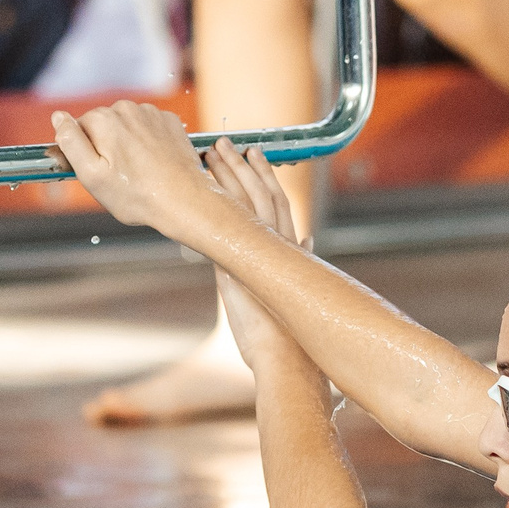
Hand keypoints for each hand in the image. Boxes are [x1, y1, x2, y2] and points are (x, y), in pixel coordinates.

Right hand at [51, 101, 228, 234]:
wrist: (185, 200)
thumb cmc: (137, 195)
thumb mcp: (91, 175)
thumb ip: (70, 141)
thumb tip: (58, 116)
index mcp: (103, 120)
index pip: (79, 129)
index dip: (85, 152)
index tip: (99, 171)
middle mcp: (127, 109)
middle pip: (103, 125)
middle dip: (107, 147)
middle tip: (119, 176)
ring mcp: (151, 113)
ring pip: (127, 126)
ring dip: (128, 144)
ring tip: (139, 172)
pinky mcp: (170, 122)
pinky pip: (149, 128)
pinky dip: (148, 142)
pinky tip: (154, 163)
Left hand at [203, 139, 313, 369]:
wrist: (286, 363)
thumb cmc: (285, 346)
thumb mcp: (286, 305)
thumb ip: (293, 277)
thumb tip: (304, 248)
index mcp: (288, 258)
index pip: (278, 207)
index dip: (265, 181)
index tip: (253, 158)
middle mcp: (279, 251)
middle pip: (264, 196)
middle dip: (245, 168)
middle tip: (229, 144)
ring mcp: (264, 256)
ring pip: (250, 201)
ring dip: (232, 173)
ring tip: (218, 149)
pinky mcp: (244, 266)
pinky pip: (234, 221)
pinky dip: (221, 197)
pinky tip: (204, 180)